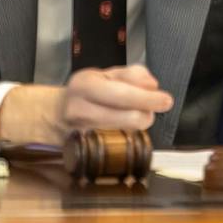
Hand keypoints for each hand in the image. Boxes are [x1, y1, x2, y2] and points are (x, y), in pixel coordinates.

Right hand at [0, 66, 173, 147]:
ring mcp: (79, 132)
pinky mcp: (83, 149)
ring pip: (124, 134)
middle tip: (150, 108)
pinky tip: (122, 127)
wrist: (56, 112)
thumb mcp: (109, 72)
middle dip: (146, 114)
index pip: (122, 94)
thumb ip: (134, 75)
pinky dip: (125, 135)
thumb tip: (151, 86)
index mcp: (84, 84)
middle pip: (128, 119)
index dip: (148, 99)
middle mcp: (78, 109)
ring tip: (133, 114)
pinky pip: (114, 144)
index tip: (166, 101)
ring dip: (136, 124)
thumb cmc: (88, 90)